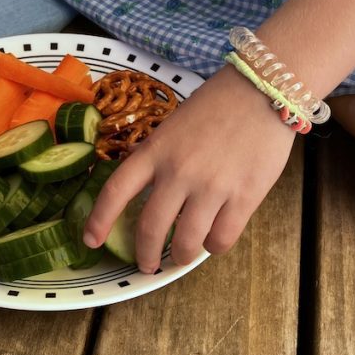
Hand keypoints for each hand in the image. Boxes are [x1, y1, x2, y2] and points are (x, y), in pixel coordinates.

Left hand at [83, 65, 296, 272]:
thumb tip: (142, 178)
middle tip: (147, 264)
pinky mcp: (244, 197)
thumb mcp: (174, 125)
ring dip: (180, 257)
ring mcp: (212, 186)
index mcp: (156, 150)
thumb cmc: (218, 105)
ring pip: (186, 243)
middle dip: (145, 255)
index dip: (99, 220)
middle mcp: (178, 171)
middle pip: (150, 228)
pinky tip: (213, 238)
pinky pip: (221, 239)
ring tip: (181, 256)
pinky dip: (213, 246)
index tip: (91, 240)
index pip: (116, 190)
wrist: (263, 90)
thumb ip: (157, 155)